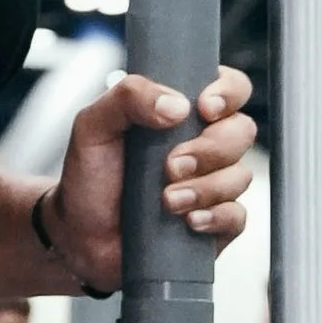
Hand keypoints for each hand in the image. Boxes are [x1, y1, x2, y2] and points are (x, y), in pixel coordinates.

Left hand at [43, 66, 254, 291]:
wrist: (79, 235)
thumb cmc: (90, 178)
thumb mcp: (92, 126)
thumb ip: (127, 97)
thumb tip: (176, 104)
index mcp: (180, 113)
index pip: (229, 87)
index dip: (227, 93)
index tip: (203, 108)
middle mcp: (203, 143)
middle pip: (242, 130)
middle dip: (210, 149)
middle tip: (170, 165)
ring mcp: (213, 183)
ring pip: (239, 175)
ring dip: (204, 188)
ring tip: (166, 200)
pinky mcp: (216, 222)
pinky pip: (236, 215)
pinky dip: (214, 217)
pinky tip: (187, 221)